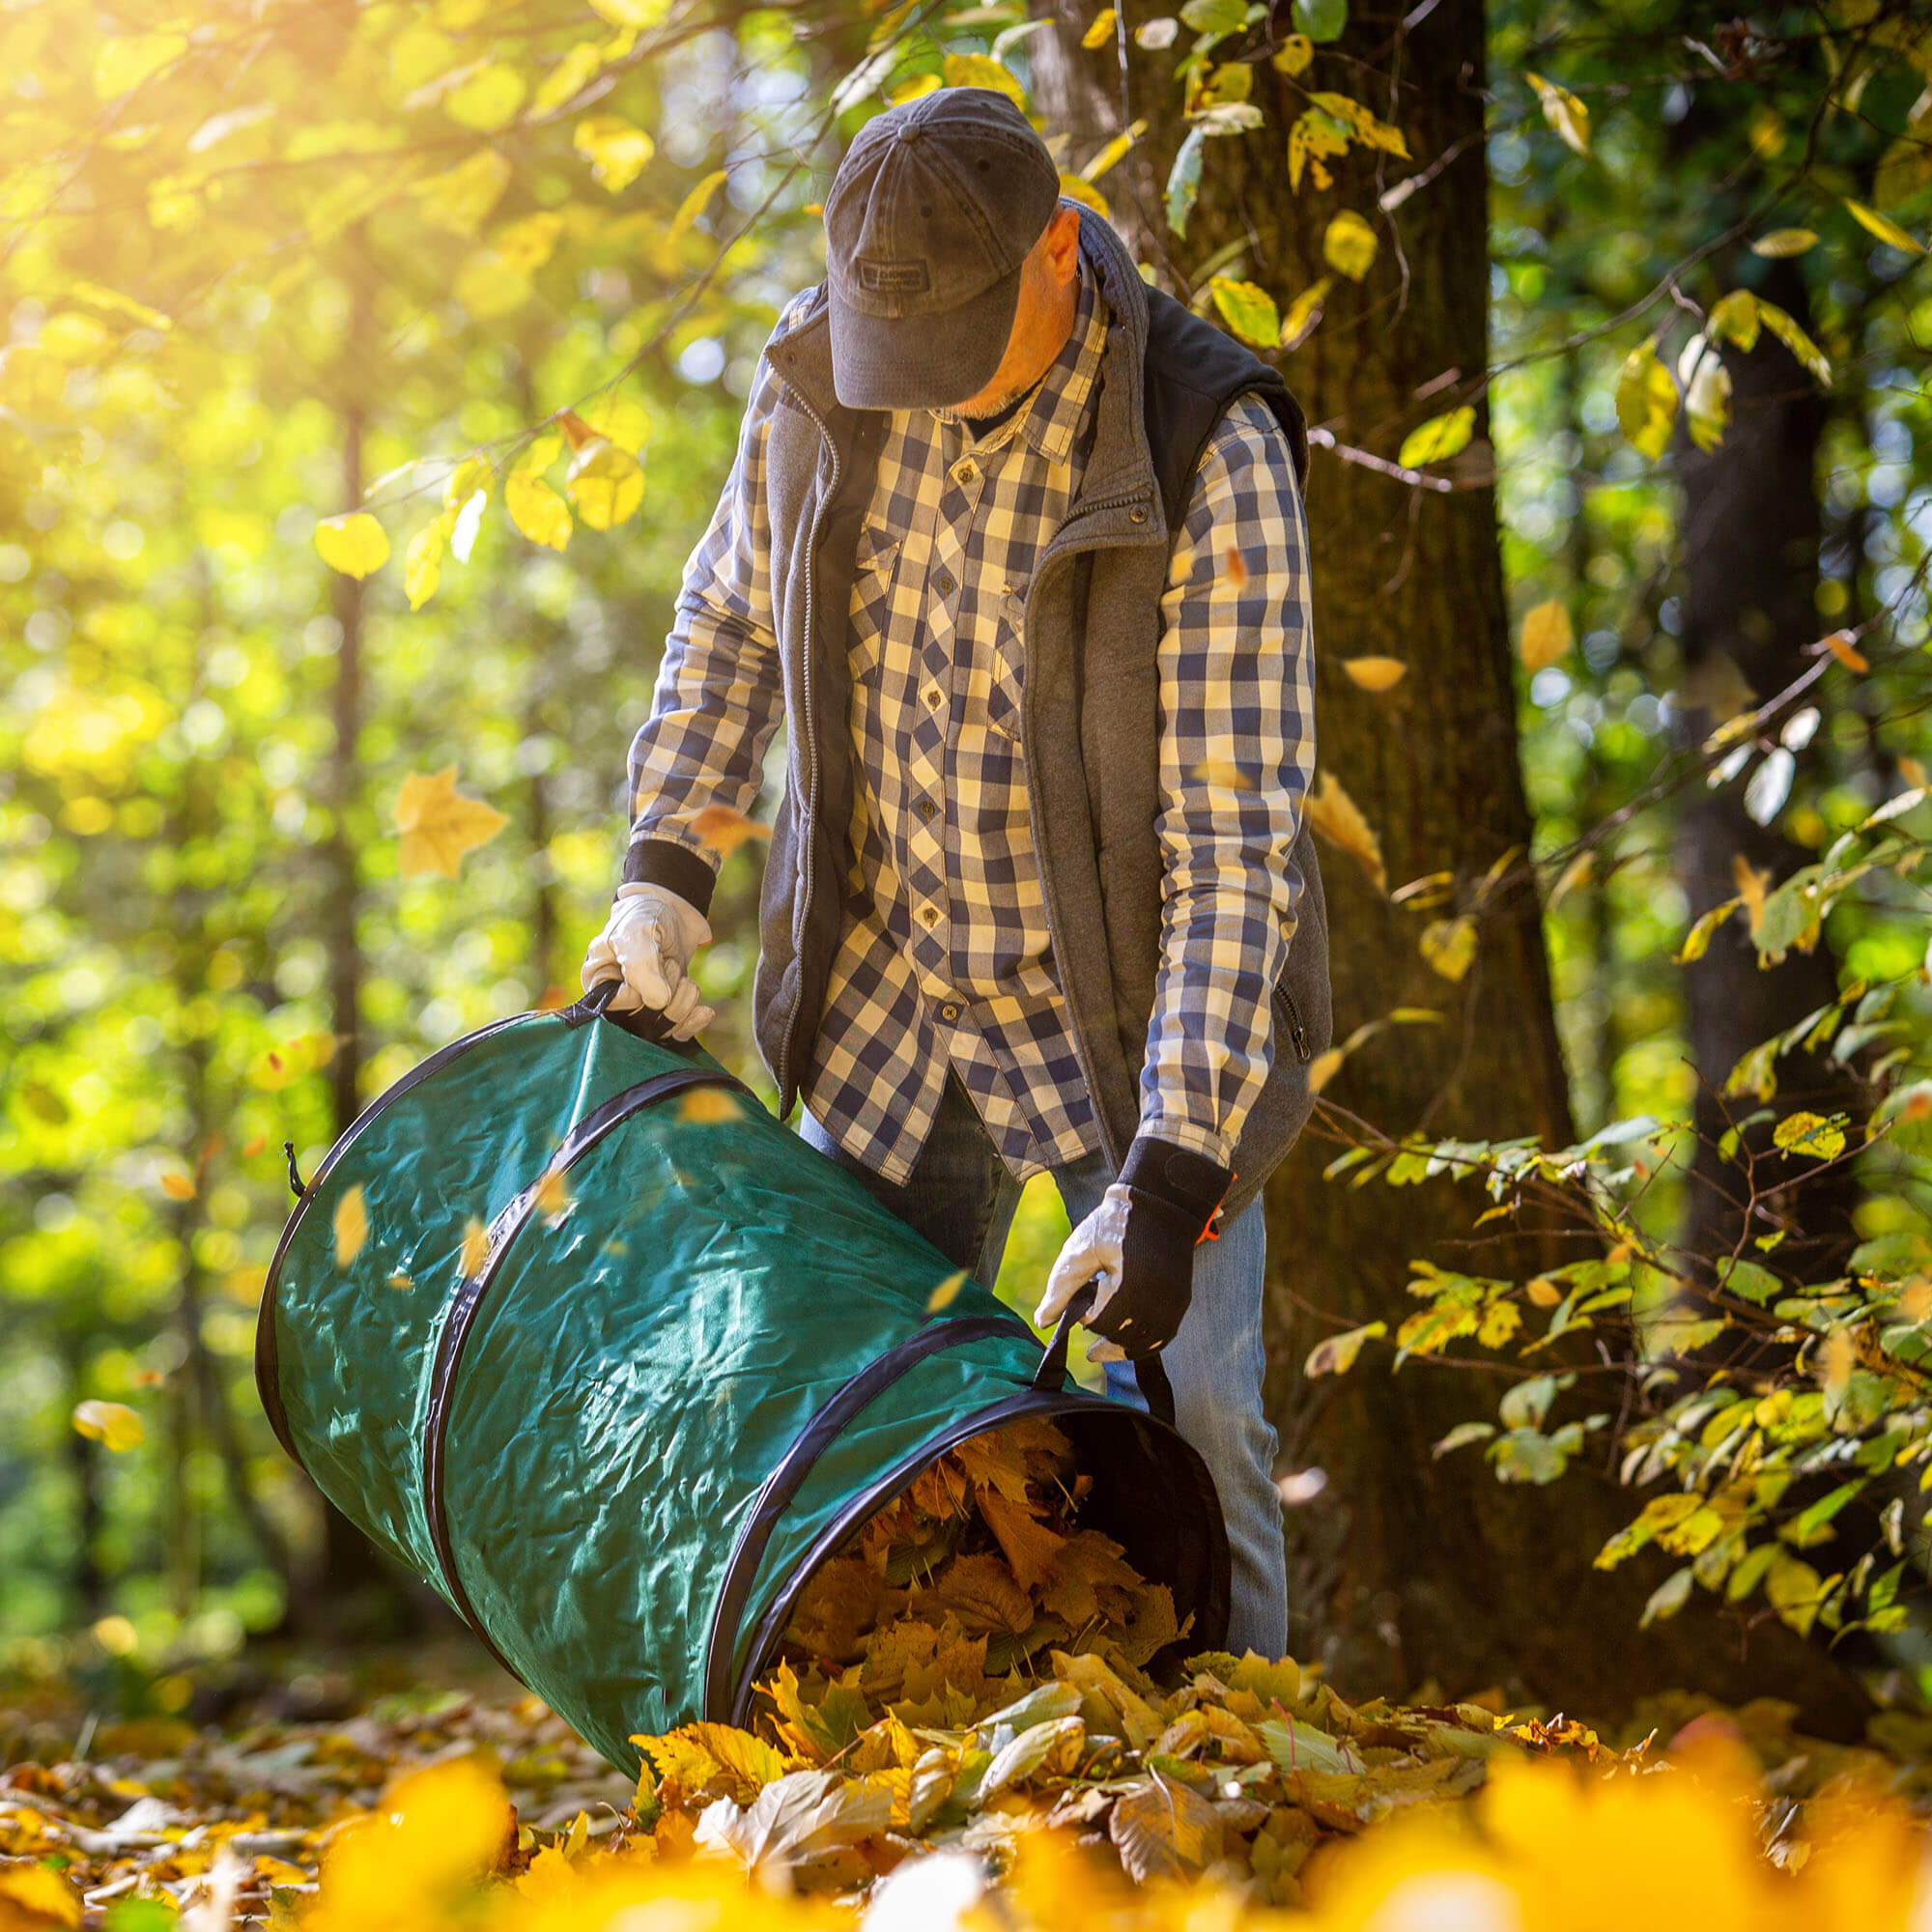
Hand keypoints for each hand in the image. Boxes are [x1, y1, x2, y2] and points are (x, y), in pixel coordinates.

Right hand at [580, 882, 715, 1039]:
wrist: (671, 911)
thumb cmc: (644, 918)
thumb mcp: (636, 934)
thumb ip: (642, 967)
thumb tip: (659, 1004)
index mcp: (597, 982)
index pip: (615, 1007)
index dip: (638, 992)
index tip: (651, 963)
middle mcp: (617, 1000)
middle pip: (641, 1024)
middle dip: (666, 996)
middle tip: (669, 963)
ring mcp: (643, 1007)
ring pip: (664, 1028)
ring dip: (682, 1002)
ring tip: (683, 974)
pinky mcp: (666, 1010)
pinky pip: (678, 1031)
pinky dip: (693, 1021)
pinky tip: (704, 1011)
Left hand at [1033, 1138, 1231, 1360]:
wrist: (1159, 1202)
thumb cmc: (1114, 1222)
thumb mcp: (1081, 1248)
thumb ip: (1061, 1288)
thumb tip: (1042, 1322)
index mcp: (1131, 1282)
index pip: (1101, 1321)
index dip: (1086, 1315)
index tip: (1082, 1300)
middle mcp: (1157, 1296)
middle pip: (1124, 1336)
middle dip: (1104, 1333)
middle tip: (1090, 1326)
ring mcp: (1173, 1301)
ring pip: (1146, 1343)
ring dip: (1123, 1348)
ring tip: (1102, 1350)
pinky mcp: (1181, 1300)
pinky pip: (1164, 1335)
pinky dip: (1145, 1344)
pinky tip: (1127, 1342)